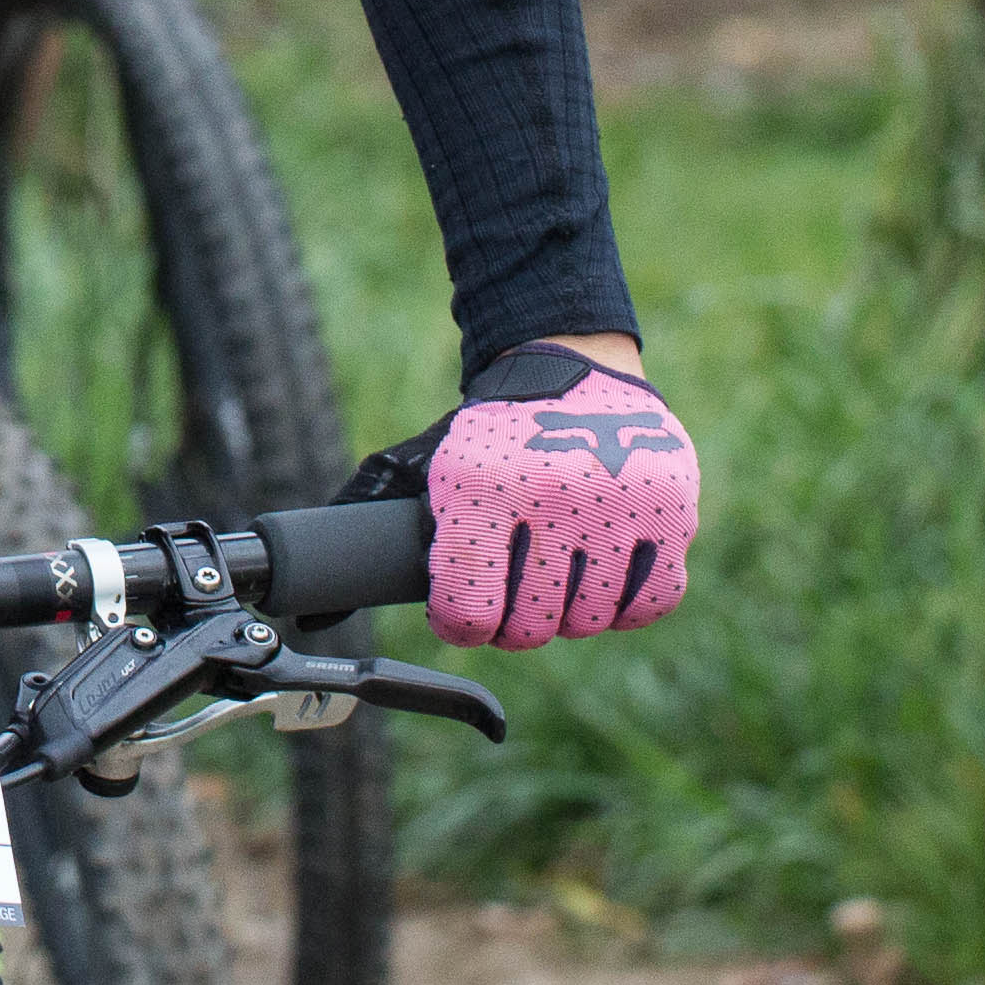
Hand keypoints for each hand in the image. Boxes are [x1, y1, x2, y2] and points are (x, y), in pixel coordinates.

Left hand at [351, 338, 695, 649]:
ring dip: (569, 612)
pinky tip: (603, 578)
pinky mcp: (673, 508)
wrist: (566, 356)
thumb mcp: (423, 464)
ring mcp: (620, 505)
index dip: (460, 624)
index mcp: (482, 489)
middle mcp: (552, 498)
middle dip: (514, 622)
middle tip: (512, 596)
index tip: (463, 611)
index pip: (466, 614)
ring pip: (589, 620)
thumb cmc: (490, 430)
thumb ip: (367, 525)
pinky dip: (625, 603)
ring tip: (557, 578)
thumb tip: (312, 609)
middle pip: (531, 628)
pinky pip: (649, 602)